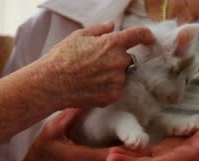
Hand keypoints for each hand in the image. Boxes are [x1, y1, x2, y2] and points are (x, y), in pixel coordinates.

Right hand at [36, 23, 153, 109]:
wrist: (50, 84)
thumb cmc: (61, 58)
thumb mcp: (78, 36)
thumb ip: (99, 30)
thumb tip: (111, 26)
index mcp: (112, 43)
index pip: (138, 35)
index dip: (145, 35)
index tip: (147, 38)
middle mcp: (118, 62)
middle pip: (128, 59)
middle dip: (117, 59)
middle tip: (97, 63)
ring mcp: (116, 81)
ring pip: (121, 76)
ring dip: (112, 75)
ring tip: (90, 77)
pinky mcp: (111, 96)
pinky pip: (115, 90)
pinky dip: (106, 88)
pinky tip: (90, 87)